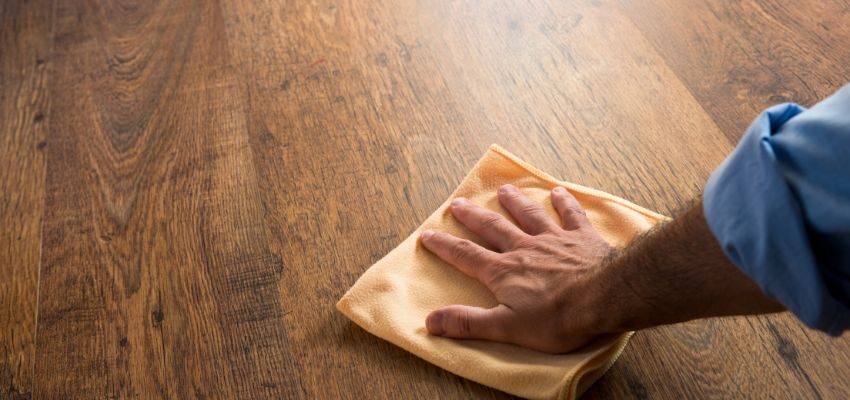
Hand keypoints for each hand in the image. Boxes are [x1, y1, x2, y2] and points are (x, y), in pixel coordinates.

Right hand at [420, 184, 614, 352]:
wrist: (606, 297)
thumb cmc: (557, 318)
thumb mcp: (506, 328)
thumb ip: (468, 323)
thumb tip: (430, 320)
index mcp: (503, 272)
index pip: (466, 255)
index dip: (444, 246)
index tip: (427, 234)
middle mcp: (524, 248)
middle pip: (493, 228)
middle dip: (473, 216)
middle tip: (457, 203)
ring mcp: (554, 240)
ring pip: (529, 215)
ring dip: (514, 202)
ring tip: (504, 190)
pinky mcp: (582, 238)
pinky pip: (571, 215)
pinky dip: (564, 203)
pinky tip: (558, 192)